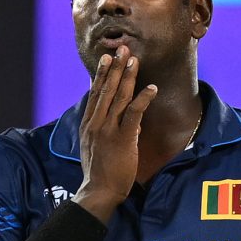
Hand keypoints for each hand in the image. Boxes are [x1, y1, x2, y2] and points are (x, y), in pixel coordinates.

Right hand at [73, 47, 154, 214]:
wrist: (98, 192)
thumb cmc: (99, 174)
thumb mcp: (95, 148)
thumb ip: (104, 131)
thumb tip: (120, 120)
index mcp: (89, 124)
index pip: (95, 93)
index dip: (102, 74)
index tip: (107, 58)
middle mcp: (96, 123)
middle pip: (106, 89)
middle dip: (115, 67)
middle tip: (122, 48)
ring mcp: (108, 130)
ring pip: (119, 97)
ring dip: (127, 76)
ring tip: (134, 59)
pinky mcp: (123, 139)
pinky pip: (134, 114)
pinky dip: (143, 99)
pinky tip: (152, 88)